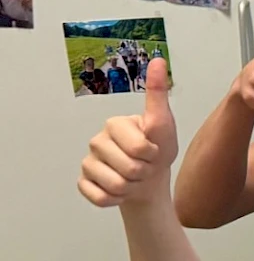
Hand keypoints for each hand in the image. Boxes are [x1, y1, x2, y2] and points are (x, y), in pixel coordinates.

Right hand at [79, 58, 177, 208]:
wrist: (150, 180)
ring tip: (134, 178)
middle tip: (145, 166)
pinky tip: (120, 191)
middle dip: (144, 173)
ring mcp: (88, 162)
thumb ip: (158, 94)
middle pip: (128, 168)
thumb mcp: (164, 124)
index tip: (153, 150)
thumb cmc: (158, 149)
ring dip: (132, 187)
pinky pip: (99, 198)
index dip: (153, 155)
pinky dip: (115, 200)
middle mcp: (96, 140)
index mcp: (115, 124)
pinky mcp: (83, 183)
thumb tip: (158, 60)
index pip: (140, 148)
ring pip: (115, 185)